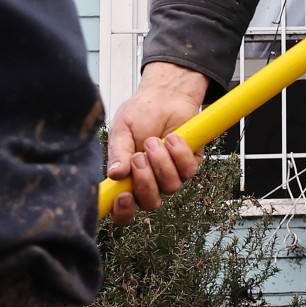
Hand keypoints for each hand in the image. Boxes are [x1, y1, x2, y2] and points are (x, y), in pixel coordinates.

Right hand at [105, 63, 208, 225]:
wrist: (164, 95)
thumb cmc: (140, 114)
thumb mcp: (121, 131)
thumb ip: (117, 152)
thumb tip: (114, 174)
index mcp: (128, 178)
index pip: (124, 209)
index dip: (123, 211)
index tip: (123, 196)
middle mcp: (150, 181)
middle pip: (150, 203)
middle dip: (144, 182)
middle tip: (139, 157)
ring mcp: (171, 175)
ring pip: (170, 187)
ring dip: (161, 164)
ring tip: (154, 141)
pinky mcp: (191, 164)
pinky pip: (188, 171)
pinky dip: (178, 153)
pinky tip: (171, 137)